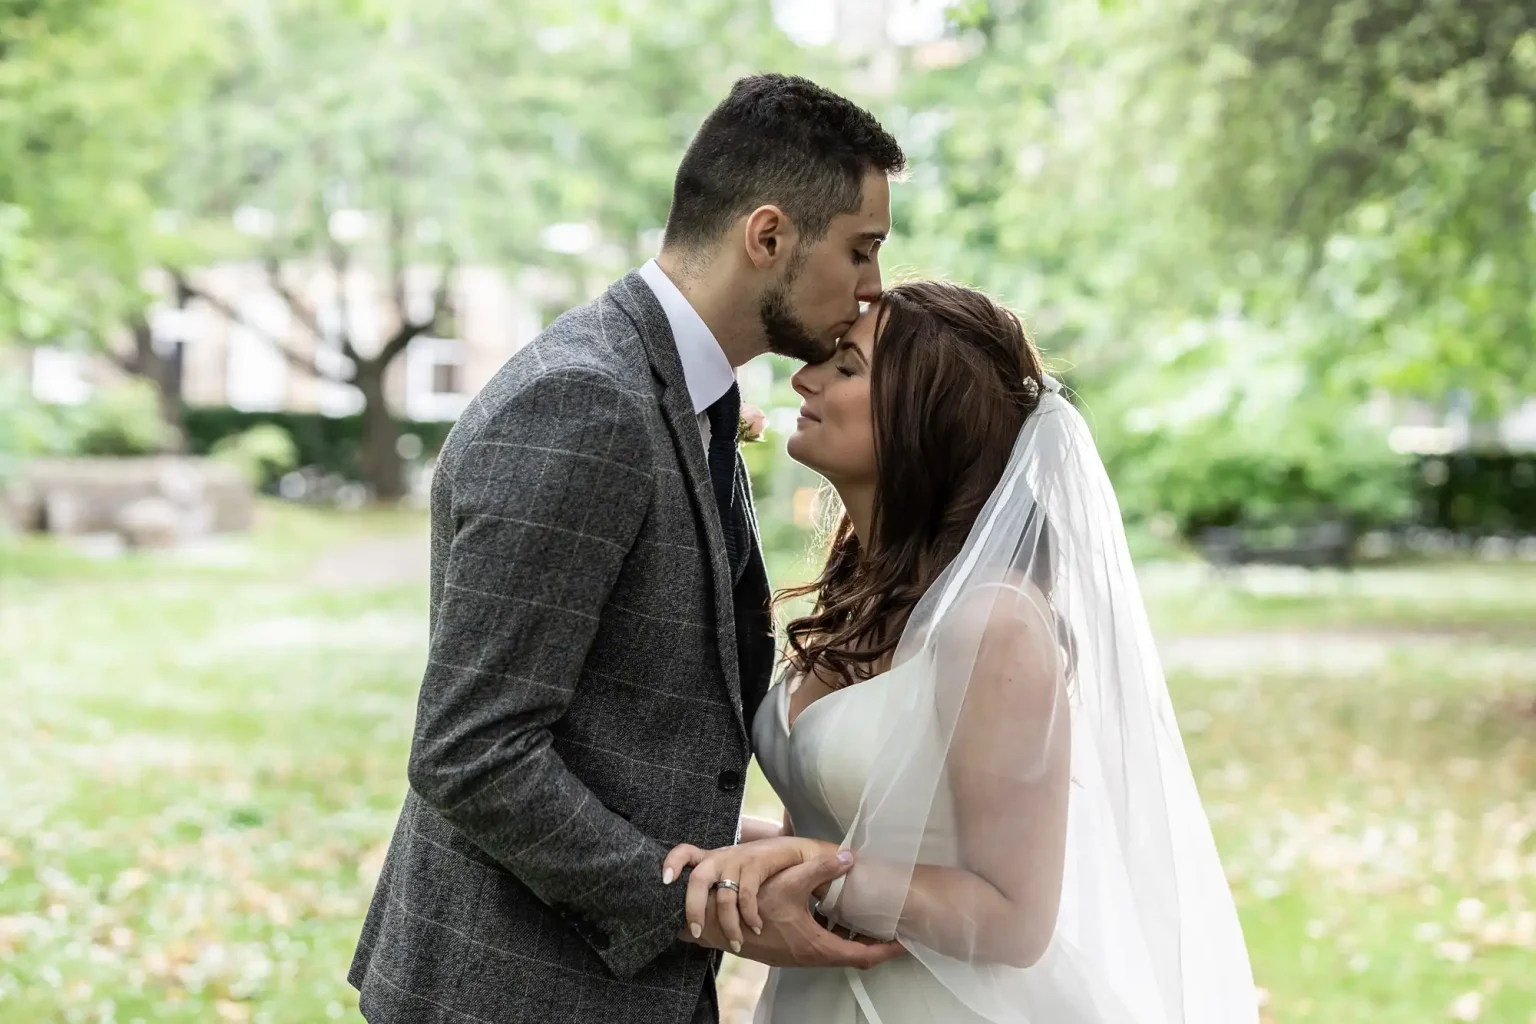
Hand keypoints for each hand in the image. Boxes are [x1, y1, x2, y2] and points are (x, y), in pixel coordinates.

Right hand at [666, 843, 904, 969]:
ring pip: (837, 950)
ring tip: (868, 918)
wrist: (717, 925)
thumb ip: (819, 869)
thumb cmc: (751, 908)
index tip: (906, 940)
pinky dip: (834, 933)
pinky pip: (821, 944)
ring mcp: (799, 955)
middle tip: (893, 926)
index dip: (887, 948)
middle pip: (854, 956)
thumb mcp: (788, 883)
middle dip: (875, 943)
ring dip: (853, 938)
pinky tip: (832, 912)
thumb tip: (849, 856)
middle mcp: (811, 955)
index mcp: (818, 946)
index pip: (863, 955)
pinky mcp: (789, 949)